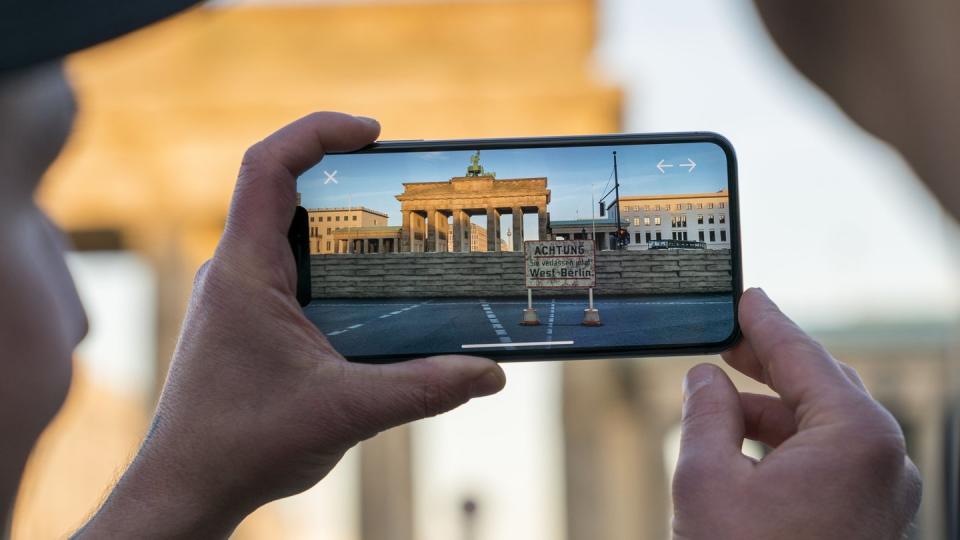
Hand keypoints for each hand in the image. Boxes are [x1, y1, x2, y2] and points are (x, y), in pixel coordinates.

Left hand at [76, 112, 505, 537]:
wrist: (187, 489)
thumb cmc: (243, 446)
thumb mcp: (345, 412)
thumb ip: (422, 388)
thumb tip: (491, 373)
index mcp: (245, 270)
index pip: (267, 166)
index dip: (318, 132)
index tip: (374, 133)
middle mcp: (236, 272)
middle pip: (285, 191)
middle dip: (345, 177)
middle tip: (406, 186)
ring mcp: (239, 297)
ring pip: (290, 235)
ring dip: (342, 228)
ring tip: (401, 239)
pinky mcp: (249, 322)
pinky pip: (293, 273)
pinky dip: (334, 269)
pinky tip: (375, 299)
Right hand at [672, 288, 920, 539]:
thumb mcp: (708, 479)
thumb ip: (706, 413)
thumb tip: (704, 378)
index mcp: (857, 437)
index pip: (804, 357)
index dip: (766, 324)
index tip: (746, 299)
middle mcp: (885, 462)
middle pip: (822, 389)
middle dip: (768, 366)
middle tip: (726, 344)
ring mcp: (882, 496)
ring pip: (825, 430)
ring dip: (771, 413)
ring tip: (719, 408)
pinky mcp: (870, 521)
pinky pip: (832, 464)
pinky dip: (788, 447)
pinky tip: (745, 450)